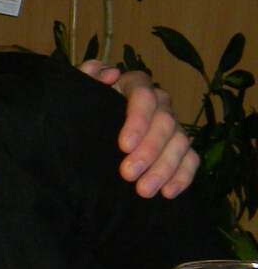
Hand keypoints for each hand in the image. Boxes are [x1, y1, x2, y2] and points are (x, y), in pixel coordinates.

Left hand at [78, 61, 198, 197]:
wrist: (86, 128)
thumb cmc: (82, 107)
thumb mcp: (78, 92)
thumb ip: (87, 77)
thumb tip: (109, 74)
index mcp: (133, 85)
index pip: (144, 95)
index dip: (137, 120)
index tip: (123, 146)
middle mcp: (159, 102)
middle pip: (164, 122)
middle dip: (149, 151)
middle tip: (128, 174)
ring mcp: (172, 125)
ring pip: (179, 142)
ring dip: (164, 168)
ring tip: (144, 191)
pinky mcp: (179, 147)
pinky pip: (190, 159)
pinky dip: (182, 176)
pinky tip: (168, 193)